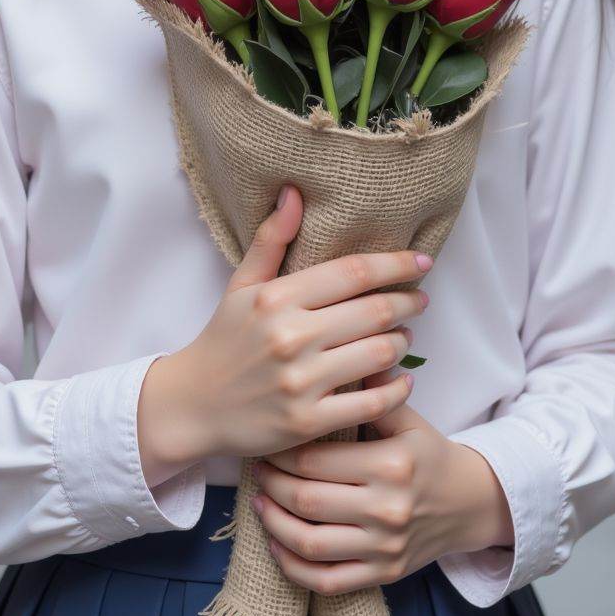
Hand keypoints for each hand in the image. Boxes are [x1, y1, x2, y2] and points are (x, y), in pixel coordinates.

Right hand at [137, 185, 430, 485]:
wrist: (193, 404)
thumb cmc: (224, 339)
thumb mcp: (241, 285)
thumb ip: (271, 239)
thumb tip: (294, 193)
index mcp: (277, 297)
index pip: (353, 272)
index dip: (395, 264)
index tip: (421, 260)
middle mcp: (290, 336)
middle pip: (374, 311)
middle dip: (408, 302)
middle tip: (420, 300)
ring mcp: (300, 381)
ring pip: (379, 353)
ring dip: (403, 343)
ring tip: (405, 336)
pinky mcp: (307, 422)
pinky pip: (370, 403)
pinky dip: (396, 389)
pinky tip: (403, 379)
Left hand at [249, 365, 514, 595]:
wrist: (467, 503)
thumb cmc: (428, 453)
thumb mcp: (408, 418)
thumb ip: (373, 391)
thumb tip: (338, 346)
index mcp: (391, 464)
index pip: (316, 458)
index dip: (283, 450)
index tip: (267, 439)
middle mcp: (387, 508)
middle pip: (307, 499)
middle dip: (272, 483)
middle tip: (256, 465)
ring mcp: (384, 547)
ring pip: (310, 542)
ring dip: (275, 523)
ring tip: (259, 501)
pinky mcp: (382, 574)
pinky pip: (326, 579)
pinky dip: (294, 566)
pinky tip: (276, 543)